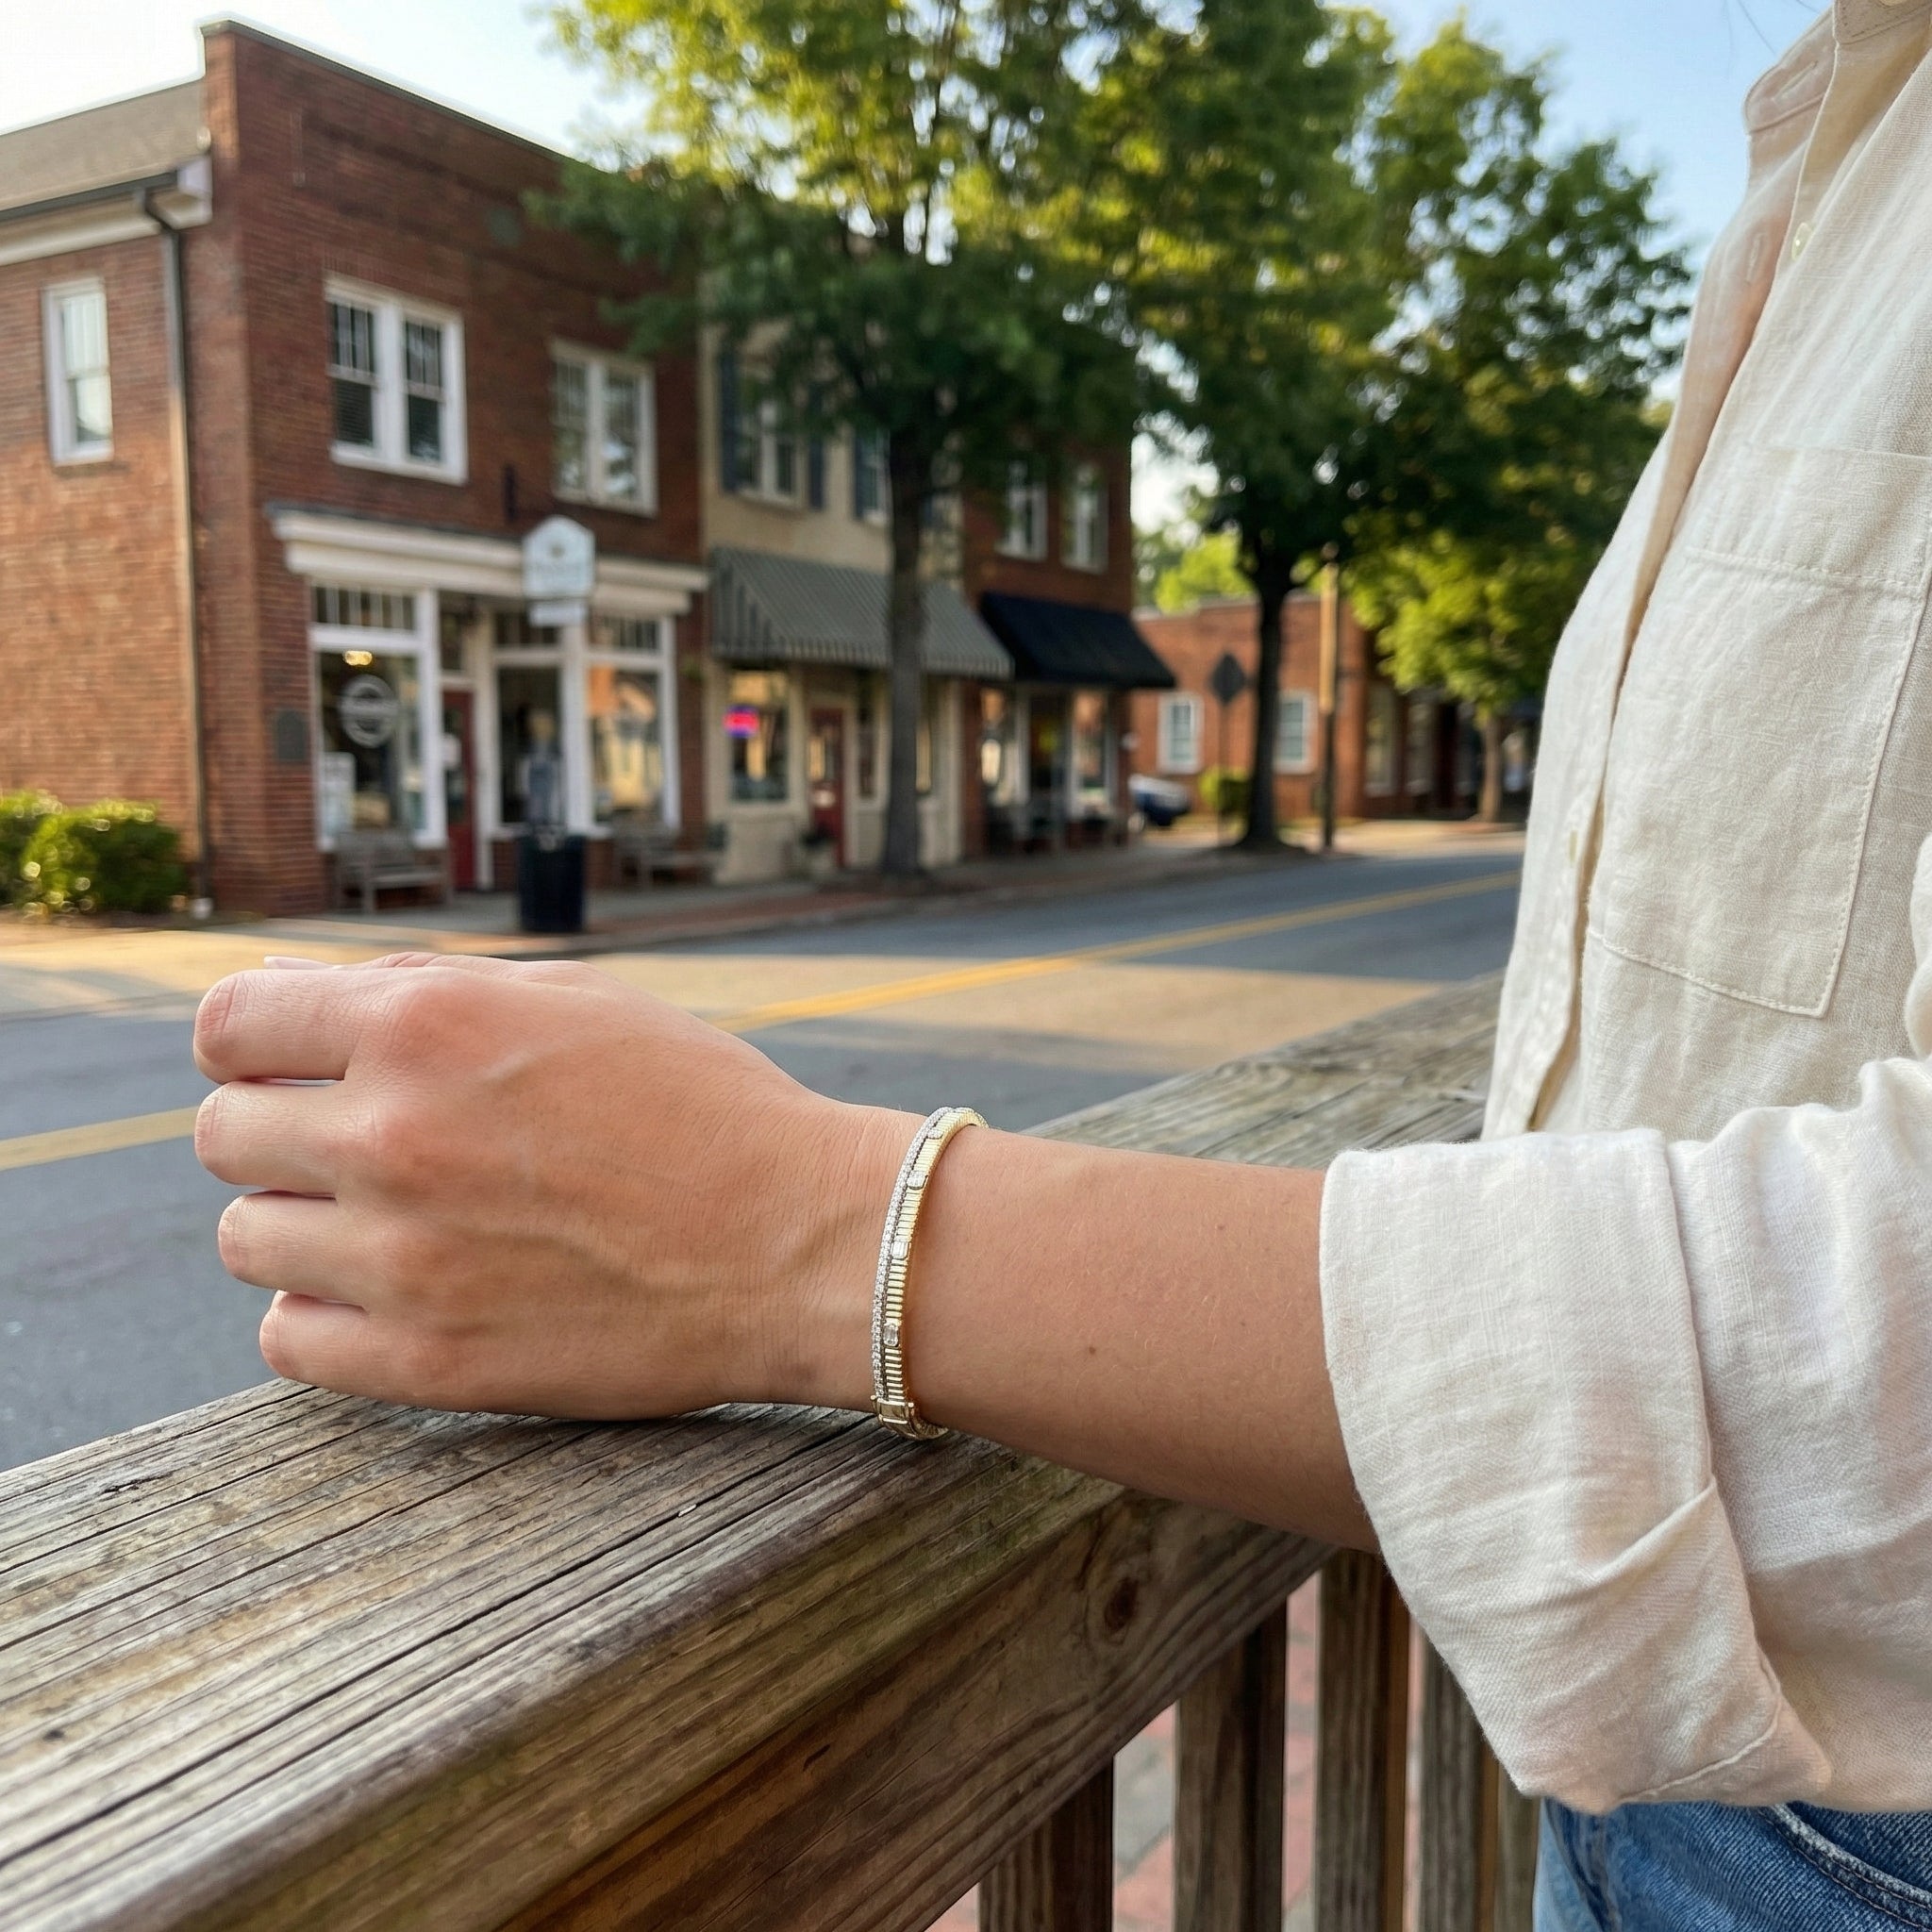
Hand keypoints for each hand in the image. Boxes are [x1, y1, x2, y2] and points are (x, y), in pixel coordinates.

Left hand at [193, 955, 899, 1416]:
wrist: (802, 1242)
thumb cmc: (702, 1106)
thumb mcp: (573, 1002)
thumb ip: (430, 993)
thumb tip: (311, 1008)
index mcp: (424, 1025)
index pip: (228, 1023)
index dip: (253, 1042)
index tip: (286, 1067)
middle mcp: (391, 1134)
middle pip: (221, 1132)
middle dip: (280, 1132)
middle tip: (361, 1150)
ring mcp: (401, 1259)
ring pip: (244, 1239)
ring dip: (301, 1226)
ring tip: (390, 1226)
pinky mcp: (426, 1364)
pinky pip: (286, 1341)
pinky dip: (325, 1316)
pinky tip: (398, 1294)